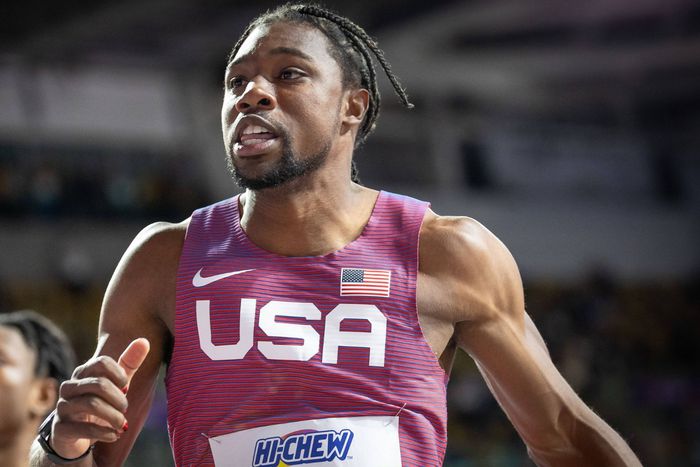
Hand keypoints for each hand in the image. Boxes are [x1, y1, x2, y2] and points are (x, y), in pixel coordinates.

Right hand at [50, 338, 149, 458]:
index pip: (102, 362)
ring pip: (92, 404)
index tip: (125, 387)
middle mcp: (70, 387)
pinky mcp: (61, 428)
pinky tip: (114, 435)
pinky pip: (85, 428)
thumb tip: (144, 341)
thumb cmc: (100, 403)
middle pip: (99, 384)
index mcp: (83, 372)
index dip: (119, 374)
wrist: (75, 435)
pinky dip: (105, 432)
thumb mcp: (116, 384)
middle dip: (119, 399)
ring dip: (114, 416)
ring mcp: (63, 407)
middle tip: (125, 408)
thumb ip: (129, 364)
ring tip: (122, 424)